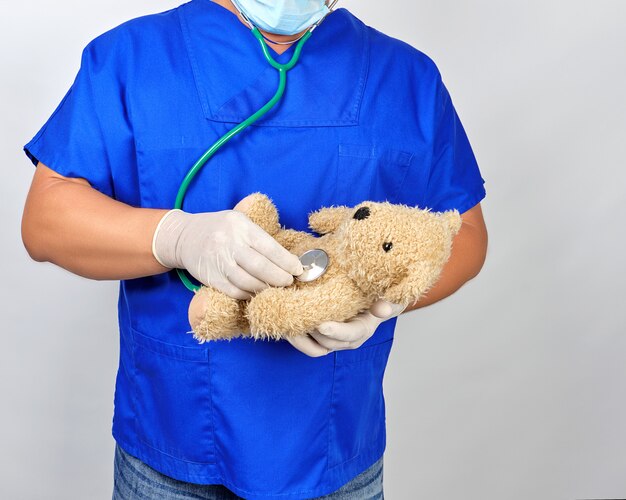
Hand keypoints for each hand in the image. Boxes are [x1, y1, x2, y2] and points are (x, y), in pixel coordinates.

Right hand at [152, 209, 303, 299]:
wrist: (184, 236)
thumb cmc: (220, 229)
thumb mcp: (239, 221)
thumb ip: (260, 236)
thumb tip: (289, 258)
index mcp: (240, 226)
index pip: (269, 247)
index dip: (287, 261)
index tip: (298, 269)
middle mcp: (228, 243)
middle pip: (260, 267)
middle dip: (280, 278)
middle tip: (290, 282)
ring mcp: (218, 262)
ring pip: (248, 282)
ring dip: (266, 289)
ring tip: (276, 289)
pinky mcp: (211, 278)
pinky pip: (235, 291)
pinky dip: (249, 294)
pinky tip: (258, 292)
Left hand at [285, 299, 407, 356]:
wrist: (370, 298)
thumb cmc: (376, 295)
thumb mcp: (385, 295)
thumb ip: (385, 301)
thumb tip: (384, 308)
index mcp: (362, 329)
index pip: (350, 335)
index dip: (335, 332)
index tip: (322, 325)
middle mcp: (346, 339)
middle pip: (327, 343)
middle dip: (312, 332)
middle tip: (297, 316)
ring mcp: (332, 340)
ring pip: (314, 347)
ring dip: (300, 337)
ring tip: (288, 322)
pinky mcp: (320, 337)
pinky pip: (306, 344)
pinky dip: (296, 337)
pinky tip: (286, 324)